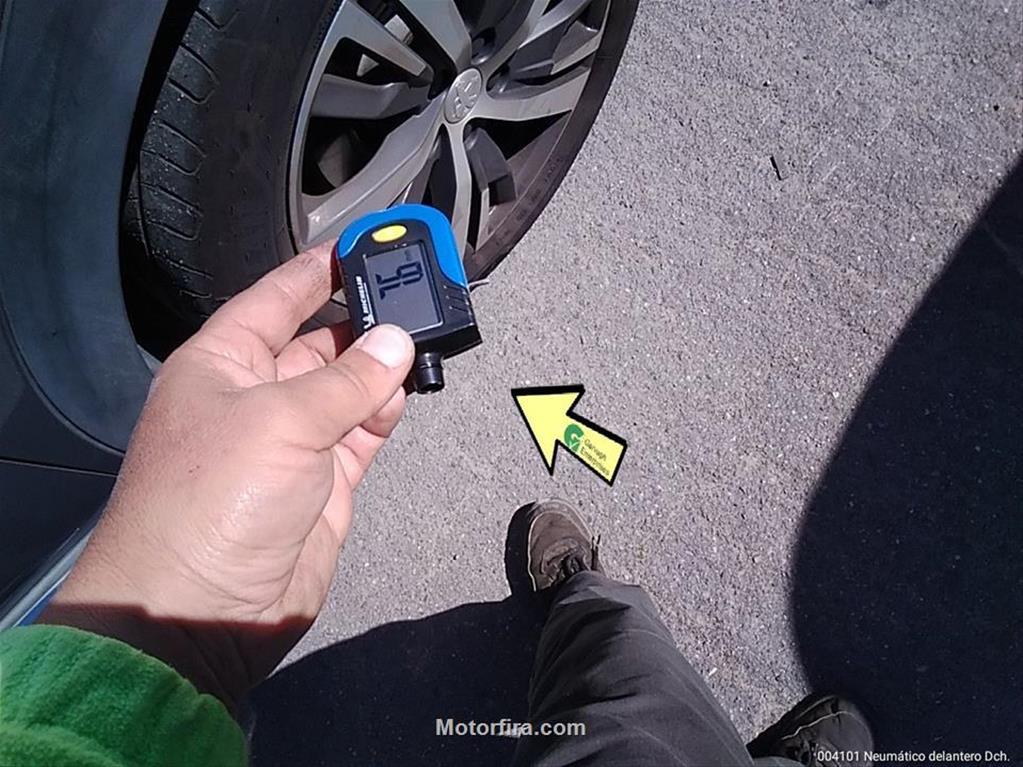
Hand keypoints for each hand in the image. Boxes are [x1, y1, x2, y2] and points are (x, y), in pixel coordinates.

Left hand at [42, 245, 413, 709]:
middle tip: (416, 294)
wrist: (202, 612)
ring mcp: (292, 439)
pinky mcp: (324, 481)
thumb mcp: (279, 421)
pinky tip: (404, 392)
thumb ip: (347, 380)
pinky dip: (385, 410)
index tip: (363, 244)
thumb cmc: (213, 501)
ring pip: (348, 386)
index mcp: (222, 363)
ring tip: (422, 343)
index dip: (319, 269)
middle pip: (319, 340)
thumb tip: (398, 343)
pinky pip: (362, 429)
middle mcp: (255, 395)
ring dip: (381, 367)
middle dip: (363, 320)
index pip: (277, 297)